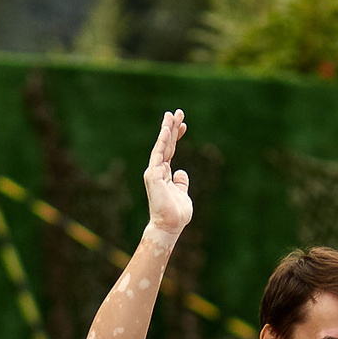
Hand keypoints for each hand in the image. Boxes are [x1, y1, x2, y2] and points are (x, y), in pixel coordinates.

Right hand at [142, 110, 192, 236]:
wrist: (169, 226)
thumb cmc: (176, 214)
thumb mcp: (183, 194)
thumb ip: (181, 182)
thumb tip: (181, 172)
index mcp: (165, 174)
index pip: (171, 151)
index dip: (176, 137)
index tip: (184, 125)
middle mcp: (158, 170)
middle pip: (166, 145)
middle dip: (172, 128)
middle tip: (178, 112)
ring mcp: (154, 172)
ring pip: (161, 146)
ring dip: (167, 129)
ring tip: (172, 114)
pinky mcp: (153, 175)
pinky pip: (158, 154)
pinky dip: (162, 141)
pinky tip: (166, 129)